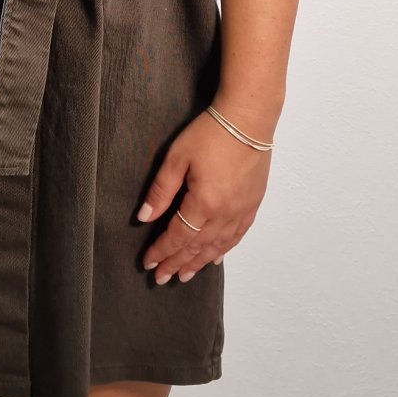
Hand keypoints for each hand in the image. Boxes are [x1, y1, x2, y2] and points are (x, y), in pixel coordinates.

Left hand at [136, 106, 272, 283]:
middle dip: (176, 263)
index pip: (178, 237)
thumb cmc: (210, 132)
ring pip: (218, 246)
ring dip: (199, 262)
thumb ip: (161, 190)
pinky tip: (215, 257)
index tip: (148, 263)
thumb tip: (145, 217)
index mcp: (204, 203)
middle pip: (197, 247)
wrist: (248, 118)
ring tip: (184, 275)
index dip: (161, 251)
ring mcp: (242, 210)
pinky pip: (237, 235)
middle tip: (161, 278)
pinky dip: (224, 249)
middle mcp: (225, 213)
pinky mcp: (253, 203)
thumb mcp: (177, 157)